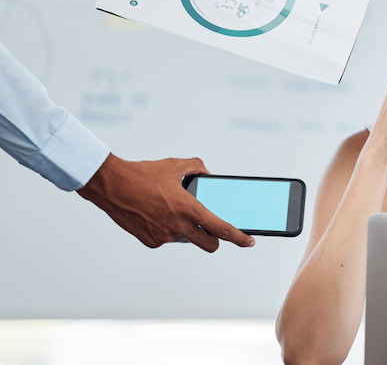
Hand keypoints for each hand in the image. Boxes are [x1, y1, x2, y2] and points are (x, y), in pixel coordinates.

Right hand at [77, 154, 254, 251]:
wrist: (111, 185)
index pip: (221, 229)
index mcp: (189, 209)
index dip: (239, 238)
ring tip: (174, 211)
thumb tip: (208, 174)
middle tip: (213, 229)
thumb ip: (198, 167)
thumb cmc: (143, 174)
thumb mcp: (176, 165)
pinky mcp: (149, 242)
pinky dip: (169, 230)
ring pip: (187, 240)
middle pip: (209, 244)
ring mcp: (163, 237)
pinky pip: (167, 239)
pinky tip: (158, 215)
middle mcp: (177, 226)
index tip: (249, 242)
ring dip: (189, 231)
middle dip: (215, 239)